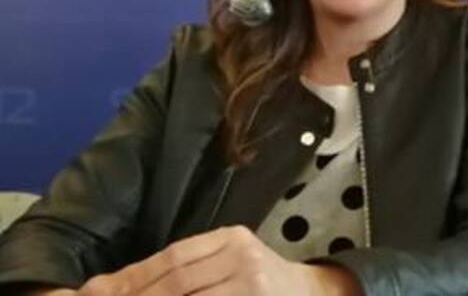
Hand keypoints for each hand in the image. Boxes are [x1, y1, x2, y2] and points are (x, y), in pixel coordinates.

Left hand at [74, 226, 329, 295]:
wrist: (310, 295)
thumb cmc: (259, 286)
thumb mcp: (229, 266)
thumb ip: (186, 272)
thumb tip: (114, 287)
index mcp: (231, 237)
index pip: (172, 255)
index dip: (132, 277)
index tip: (96, 294)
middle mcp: (243, 254)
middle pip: (176, 279)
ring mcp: (252, 282)